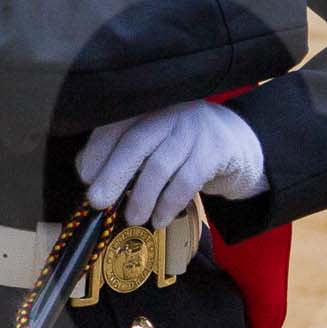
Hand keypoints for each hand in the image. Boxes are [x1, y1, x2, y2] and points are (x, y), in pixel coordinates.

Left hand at [76, 101, 267, 226]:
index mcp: (150, 109)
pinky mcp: (215, 150)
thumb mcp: (156, 144)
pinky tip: (160, 218)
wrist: (241, 145)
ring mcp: (194, 130)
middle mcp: (170, 114)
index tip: (85, 176)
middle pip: (136, 142)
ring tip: (133, 217)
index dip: (98, 150)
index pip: (118, 125)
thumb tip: (89, 174)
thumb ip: (125, 154)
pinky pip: (187, 180)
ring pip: (160, 164)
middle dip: (113, 173)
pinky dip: (169, 203)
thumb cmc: (186, 149)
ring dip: (142, 195)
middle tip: (98, 201)